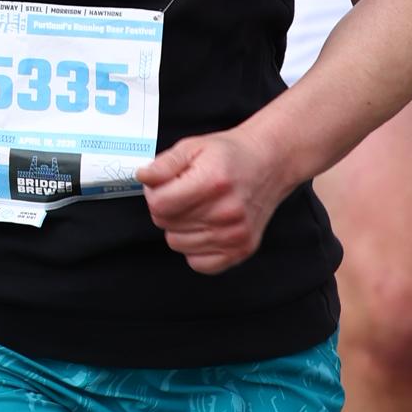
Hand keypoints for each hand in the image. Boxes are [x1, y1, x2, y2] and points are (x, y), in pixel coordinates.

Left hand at [141, 117, 290, 274]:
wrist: (268, 164)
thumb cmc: (229, 156)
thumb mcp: (193, 147)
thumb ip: (164, 164)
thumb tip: (142, 176)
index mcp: (213, 182)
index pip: (159, 204)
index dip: (155, 193)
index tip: (167, 185)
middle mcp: (226, 211)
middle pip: (166, 224)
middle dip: (167, 208)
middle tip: (185, 193)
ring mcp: (235, 234)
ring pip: (177, 243)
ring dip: (180, 227)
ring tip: (198, 208)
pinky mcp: (241, 250)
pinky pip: (198, 263)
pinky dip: (195, 249)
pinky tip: (205, 228)